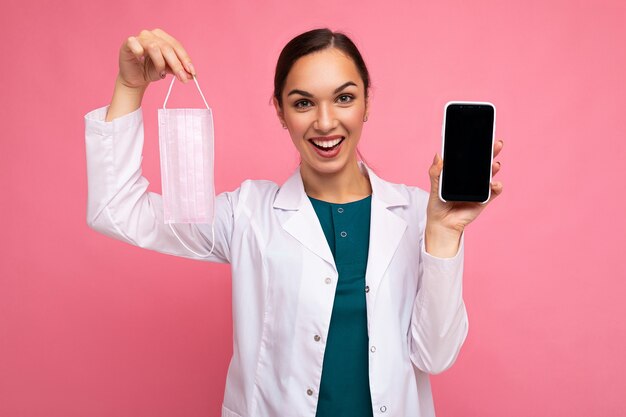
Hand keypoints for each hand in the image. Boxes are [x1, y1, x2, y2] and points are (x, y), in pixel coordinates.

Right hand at [106, 29, 195, 120]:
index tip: (192, 73)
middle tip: (182, 78)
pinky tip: (141, 60)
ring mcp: (140, 38)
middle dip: (177, 65)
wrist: (134, 79)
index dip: (185, 59)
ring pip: (154, 47)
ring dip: (160, 63)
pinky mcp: (128, 43)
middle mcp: (152, 35)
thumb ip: (178, 70)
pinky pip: (134, 44)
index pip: (177, 46)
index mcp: (163, 38)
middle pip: (167, 47)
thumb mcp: (167, 70)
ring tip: (161, 74)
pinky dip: (139, 52)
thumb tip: (192, 75)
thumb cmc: (150, 71)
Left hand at [424, 140, 503, 256]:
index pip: (469, 155)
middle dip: (491, 151)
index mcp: (459, 171)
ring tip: (495, 164)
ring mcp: (479, 187)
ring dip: (495, 167)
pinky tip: (494, 184)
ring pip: (490, 174)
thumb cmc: (437, 204)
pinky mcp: (484, 199)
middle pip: (483, 161)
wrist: (442, 224)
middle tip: (496, 143)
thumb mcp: (434, 186)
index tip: (481, 134)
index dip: (475, 145)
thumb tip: (438, 155)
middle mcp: (471, 177)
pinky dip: (496, 186)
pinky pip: (494, 191)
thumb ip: (436, 172)